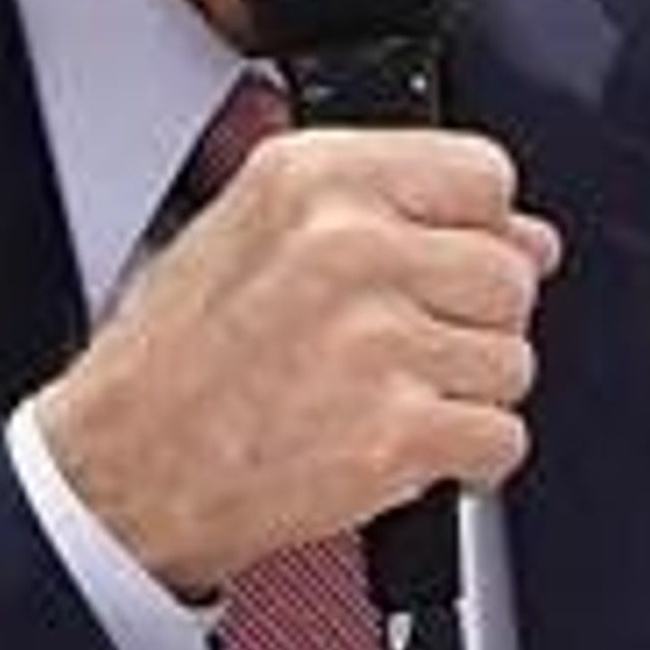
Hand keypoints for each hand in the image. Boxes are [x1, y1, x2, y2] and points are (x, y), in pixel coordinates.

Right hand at [32, 126, 560, 599]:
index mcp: (314, 179)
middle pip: (509, 275)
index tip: (445, 267)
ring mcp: (378, 341)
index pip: (483, 176)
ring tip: (387, 399)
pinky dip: (468, 460)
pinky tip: (405, 449)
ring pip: (511, 360)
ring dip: (467, 394)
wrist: (120, 473)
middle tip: (404, 351)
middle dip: (472, 323)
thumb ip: (388, 211)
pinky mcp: (396, 432)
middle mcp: (350, 247)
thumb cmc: (175, 362)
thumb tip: (528, 235)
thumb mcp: (252, 231)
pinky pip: (501, 438)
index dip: (477, 232)